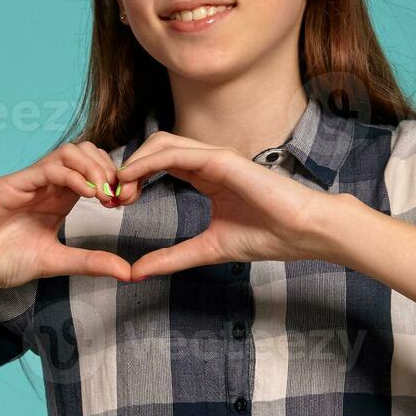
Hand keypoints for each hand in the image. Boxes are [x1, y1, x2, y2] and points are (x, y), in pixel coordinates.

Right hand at [0, 143, 132, 298]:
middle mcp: (44, 184)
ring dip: (94, 167)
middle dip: (108, 168)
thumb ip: (90, 262)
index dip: (114, 180)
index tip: (125, 202)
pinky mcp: (11, 184)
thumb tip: (129, 273)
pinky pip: (47, 168)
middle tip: (118, 196)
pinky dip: (73, 176)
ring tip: (105, 193)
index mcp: (57, 199)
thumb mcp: (55, 262)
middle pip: (85, 153)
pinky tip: (87, 194)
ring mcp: (28, 181)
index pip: (93, 171)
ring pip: (69, 152)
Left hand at [113, 131, 340, 280]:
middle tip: (111, 198)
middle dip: (128, 168)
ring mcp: (215, 156)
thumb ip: (171, 257)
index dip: (133, 178)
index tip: (116, 203)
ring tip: (118, 190)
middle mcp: (208, 160)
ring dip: (133, 163)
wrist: (303, 233)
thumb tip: (136, 272)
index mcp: (206, 176)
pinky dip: (148, 161)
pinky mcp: (222, 159)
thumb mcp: (206, 250)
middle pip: (154, 147)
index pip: (159, 163)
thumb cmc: (267, 237)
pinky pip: (176, 152)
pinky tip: (131, 178)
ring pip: (161, 143)